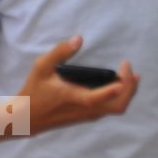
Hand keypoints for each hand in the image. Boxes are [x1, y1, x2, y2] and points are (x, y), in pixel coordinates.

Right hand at [15, 37, 137, 133]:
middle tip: (130, 70)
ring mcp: (88, 115)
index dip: (119, 85)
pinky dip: (118, 96)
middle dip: (130, 88)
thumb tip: (79, 39)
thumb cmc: (34, 92)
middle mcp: (86, 109)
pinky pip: (110, 108)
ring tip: (128, 75)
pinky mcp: (86, 116)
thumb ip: (59, 52)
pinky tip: (116, 84)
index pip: (102, 97)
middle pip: (119, 105)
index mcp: (76, 98)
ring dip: (126, 93)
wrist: (26, 118)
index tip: (124, 67)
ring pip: (116, 108)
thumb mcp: (41, 67)